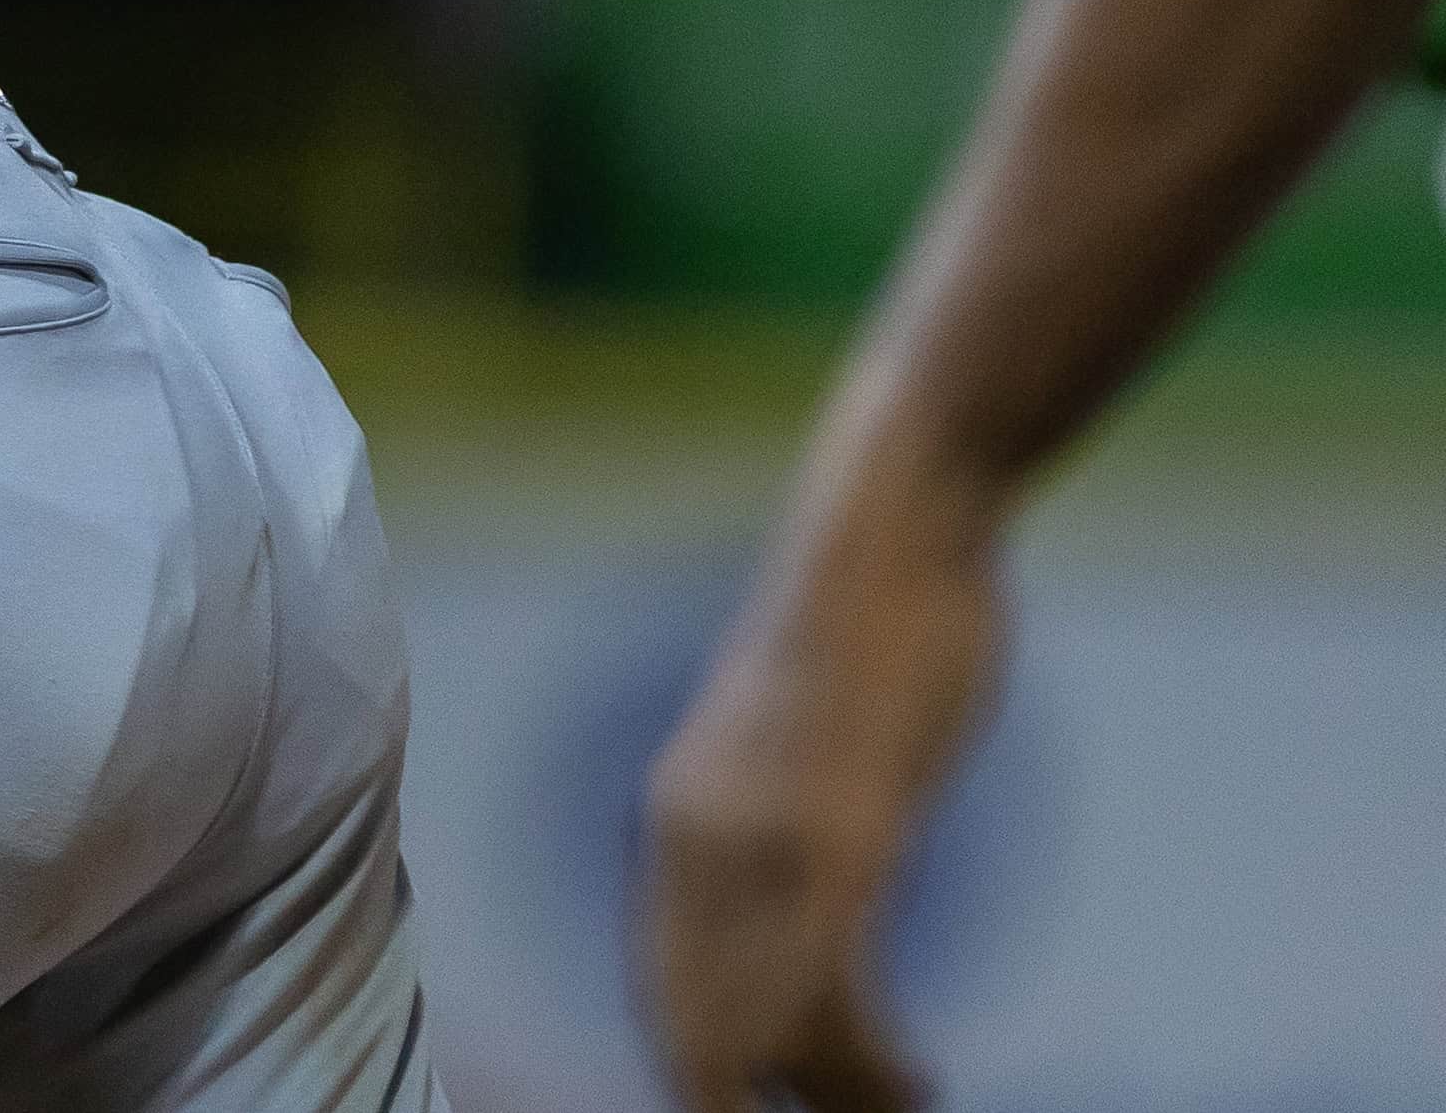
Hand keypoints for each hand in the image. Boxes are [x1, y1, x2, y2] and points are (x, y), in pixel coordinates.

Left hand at [638, 501, 1003, 1112]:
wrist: (896, 523)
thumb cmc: (871, 628)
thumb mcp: (802, 748)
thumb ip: (783, 827)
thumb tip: (812, 907)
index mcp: (676, 818)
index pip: (662, 992)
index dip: (706, 1071)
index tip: (765, 1108)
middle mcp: (695, 836)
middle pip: (693, 1031)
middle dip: (751, 1105)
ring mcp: (764, 840)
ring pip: (764, 1033)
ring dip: (838, 1096)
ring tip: (900, 1108)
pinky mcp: (842, 835)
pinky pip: (828, 993)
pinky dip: (866, 1064)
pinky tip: (916, 1079)